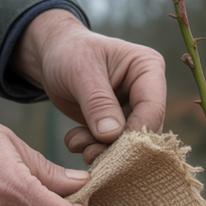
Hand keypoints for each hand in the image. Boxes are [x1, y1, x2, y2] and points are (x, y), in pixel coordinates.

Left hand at [10, 9, 165, 163]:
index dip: (136, 131)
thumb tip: (111, 135)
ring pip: (128, 144)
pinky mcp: (119, 125)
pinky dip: (92, 148)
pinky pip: (111, 146)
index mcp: (148, 68)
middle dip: (116, 145)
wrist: (53, 56)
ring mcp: (134, 110)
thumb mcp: (80, 72)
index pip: (153, 108)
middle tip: (89, 152)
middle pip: (144, 130)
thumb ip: (98, 103)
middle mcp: (147, 91)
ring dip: (101, 149)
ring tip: (77, 142)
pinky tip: (74, 139)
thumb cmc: (69, 53)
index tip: (110, 144)